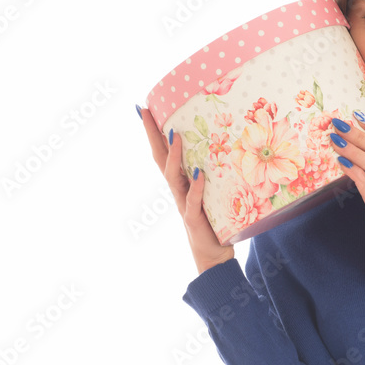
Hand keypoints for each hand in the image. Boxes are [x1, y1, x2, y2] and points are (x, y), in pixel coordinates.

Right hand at [139, 106, 234, 273]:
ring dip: (174, 155)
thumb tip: (221, 147)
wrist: (214, 256)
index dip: (153, 132)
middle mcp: (178, 190)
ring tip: (175, 134)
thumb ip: (211, 173)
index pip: (163, 152)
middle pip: (159, 159)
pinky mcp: (194, 217)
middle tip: (144, 111)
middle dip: (152, 135)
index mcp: (180, 182)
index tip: (144, 108)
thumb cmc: (214, 222)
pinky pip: (193, 199)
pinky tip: (198, 173)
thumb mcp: (212, 193)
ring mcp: (183, 203)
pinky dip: (195, 186)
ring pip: (172, 176)